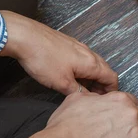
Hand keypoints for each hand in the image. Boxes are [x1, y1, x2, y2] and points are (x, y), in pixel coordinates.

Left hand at [0, 11, 117, 94]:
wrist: (25, 37)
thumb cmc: (43, 59)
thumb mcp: (61, 83)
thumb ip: (78, 92)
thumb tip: (87, 97)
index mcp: (91, 63)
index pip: (111, 77)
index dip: (112, 91)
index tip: (106, 101)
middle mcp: (88, 53)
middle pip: (104, 70)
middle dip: (102, 85)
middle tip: (94, 97)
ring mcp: (78, 46)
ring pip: (93, 64)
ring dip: (92, 77)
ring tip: (82, 89)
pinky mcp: (68, 44)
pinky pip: (83, 58)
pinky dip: (83, 69)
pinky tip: (71, 75)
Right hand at [45, 91, 137, 137]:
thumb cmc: (65, 127)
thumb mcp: (76, 99)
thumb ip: (92, 97)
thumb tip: (95, 98)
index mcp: (119, 100)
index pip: (132, 101)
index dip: (126, 110)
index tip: (121, 119)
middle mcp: (131, 114)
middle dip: (136, 123)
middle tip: (125, 133)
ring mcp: (136, 134)